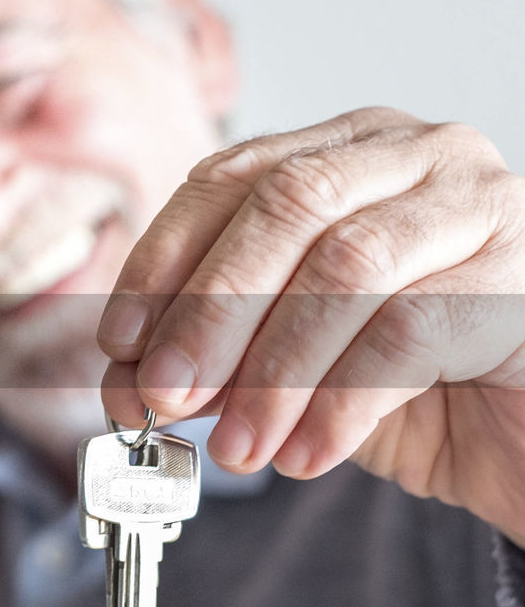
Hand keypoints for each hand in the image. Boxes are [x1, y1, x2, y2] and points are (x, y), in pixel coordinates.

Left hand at [96, 107, 524, 545]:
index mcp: (343, 153)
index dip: (164, 261)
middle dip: (208, 311)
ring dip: (272, 368)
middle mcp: (413, 157)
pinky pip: (410, 331)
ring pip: (346, 263)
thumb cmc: (416, 385)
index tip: (120, 341)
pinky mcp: (521, 278)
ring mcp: (479, 205)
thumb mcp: (293, 365)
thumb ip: (219, 356)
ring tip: (238, 447)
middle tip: (166, 397)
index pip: (229, 179)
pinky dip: (339, 403)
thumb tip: (132, 377)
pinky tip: (305, 454)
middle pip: (286, 205)